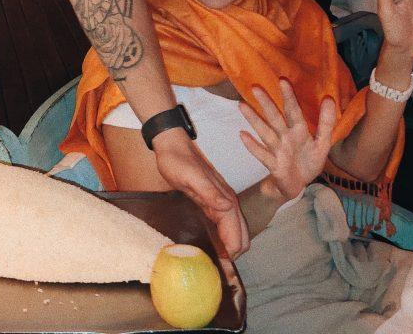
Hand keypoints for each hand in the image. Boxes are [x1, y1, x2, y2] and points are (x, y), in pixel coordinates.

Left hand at [153, 129, 249, 256]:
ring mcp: (219, 202)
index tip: (226, 265)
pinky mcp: (210, 202)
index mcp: (224, 197)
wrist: (171, 146)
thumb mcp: (191, 176)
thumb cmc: (178, 161)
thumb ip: (209, 191)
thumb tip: (228, 208)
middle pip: (240, 232)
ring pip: (234, 229)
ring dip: (231, 246)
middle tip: (222, 267)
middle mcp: (226, 201)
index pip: (236, 229)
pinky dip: (223, 237)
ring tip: (220, 262)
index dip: (233, 248)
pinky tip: (215, 246)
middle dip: (236, 250)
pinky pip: (222, 224)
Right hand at [238, 82, 337, 200]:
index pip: (294, 111)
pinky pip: (262, 154)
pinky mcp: (273, 164)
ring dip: (254, 120)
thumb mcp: (323, 143)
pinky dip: (253, 146)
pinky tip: (242, 134)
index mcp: (299, 131)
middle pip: (275, 118)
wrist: (300, 185)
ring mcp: (277, 150)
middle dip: (266, 103)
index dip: (289, 97)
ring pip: (265, 132)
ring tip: (242, 105)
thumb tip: (329, 98)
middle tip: (255, 87)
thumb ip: (326, 123)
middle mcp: (285, 137)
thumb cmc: (309, 161)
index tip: (283, 80)